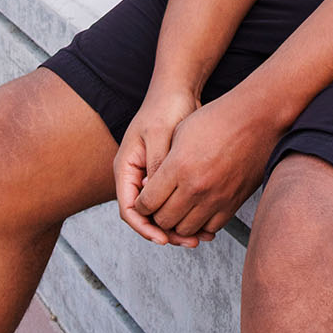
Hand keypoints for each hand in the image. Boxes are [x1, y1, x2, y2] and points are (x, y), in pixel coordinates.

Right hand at [115, 87, 202, 246]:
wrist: (178, 91)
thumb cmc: (166, 108)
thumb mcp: (160, 135)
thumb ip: (157, 165)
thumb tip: (156, 195)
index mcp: (126, 169)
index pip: (129, 209)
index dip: (145, 227)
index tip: (163, 238)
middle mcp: (137, 176)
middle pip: (146, 216)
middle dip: (165, 232)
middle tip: (189, 241)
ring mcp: (152, 177)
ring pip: (161, 212)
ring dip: (178, 226)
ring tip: (200, 237)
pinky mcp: (169, 176)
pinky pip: (175, 202)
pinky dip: (187, 213)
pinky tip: (206, 221)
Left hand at [130, 90, 284, 244]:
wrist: (256, 119)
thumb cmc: (218, 119)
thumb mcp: (181, 132)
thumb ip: (163, 162)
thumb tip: (151, 183)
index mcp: (178, 167)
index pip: (147, 203)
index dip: (140, 205)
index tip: (143, 201)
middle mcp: (195, 187)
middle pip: (164, 220)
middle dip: (156, 215)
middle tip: (159, 206)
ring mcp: (216, 198)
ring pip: (186, 229)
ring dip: (178, 222)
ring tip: (178, 209)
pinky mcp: (232, 203)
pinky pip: (210, 227)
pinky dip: (201, 223)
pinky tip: (199, 209)